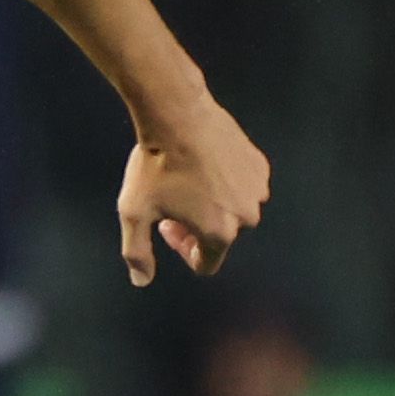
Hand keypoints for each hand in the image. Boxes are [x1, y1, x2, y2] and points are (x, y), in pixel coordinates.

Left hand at [117, 99, 270, 284]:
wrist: (177, 115)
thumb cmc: (155, 166)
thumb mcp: (134, 213)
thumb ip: (136, 251)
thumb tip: (141, 280)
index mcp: (219, 233)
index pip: (206, 263)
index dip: (182, 249)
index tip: (166, 226)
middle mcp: (246, 216)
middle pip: (220, 235)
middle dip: (197, 226)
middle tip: (173, 200)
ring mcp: (257, 189)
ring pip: (234, 210)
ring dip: (214, 204)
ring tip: (188, 181)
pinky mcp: (259, 165)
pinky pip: (244, 186)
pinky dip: (228, 182)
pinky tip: (204, 165)